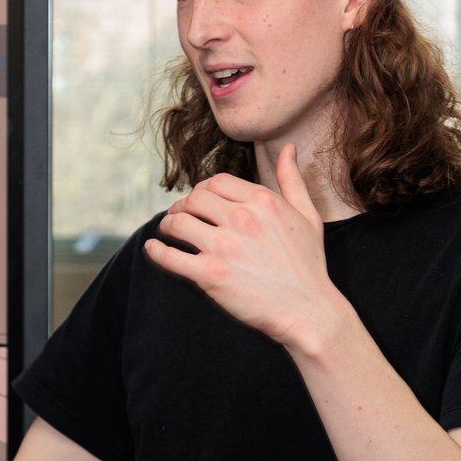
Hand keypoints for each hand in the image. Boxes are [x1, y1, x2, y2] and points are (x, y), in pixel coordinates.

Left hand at [144, 144, 338, 347]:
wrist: (308, 311)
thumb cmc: (307, 265)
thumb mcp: (307, 216)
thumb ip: (292, 180)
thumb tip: (288, 148)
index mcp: (263, 201)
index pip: (216, 182)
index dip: (202, 189)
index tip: (199, 201)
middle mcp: (242, 219)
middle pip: (194, 198)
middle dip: (182, 205)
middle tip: (179, 215)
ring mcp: (224, 247)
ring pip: (177, 222)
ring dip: (167, 224)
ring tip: (167, 230)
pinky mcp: (210, 275)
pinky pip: (170, 256)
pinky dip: (155, 251)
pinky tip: (152, 249)